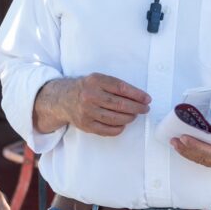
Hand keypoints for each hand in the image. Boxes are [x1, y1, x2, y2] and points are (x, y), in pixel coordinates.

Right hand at [34, 74, 150, 135]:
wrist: (63, 99)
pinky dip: (118, 128)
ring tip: (134, 116)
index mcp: (95, 81)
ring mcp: (86, 111)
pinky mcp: (85, 124)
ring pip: (115, 118)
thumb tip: (139, 97)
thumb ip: (115, 85)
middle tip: (145, 109)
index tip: (147, 99)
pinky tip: (123, 124)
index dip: (137, 94)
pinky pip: (107, 129)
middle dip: (136, 107)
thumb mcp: (97, 79)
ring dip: (129, 118)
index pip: (121, 88)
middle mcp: (89, 96)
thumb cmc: (86, 88)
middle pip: (119, 104)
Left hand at [170, 116, 210, 168]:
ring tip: (176, 145)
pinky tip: (187, 150)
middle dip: (188, 151)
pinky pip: (209, 162)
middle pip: (207, 158)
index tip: (184, 137)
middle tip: (174, 141)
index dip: (197, 145)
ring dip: (189, 154)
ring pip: (206, 162)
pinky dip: (196, 156)